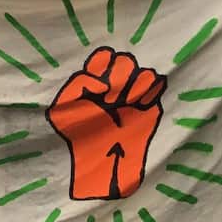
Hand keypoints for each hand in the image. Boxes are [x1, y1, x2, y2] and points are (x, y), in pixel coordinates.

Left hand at [47, 47, 166, 200]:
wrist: (101, 165)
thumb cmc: (77, 137)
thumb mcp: (64, 108)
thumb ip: (80, 87)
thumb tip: (103, 84)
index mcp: (92, 81)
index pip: (104, 56)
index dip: (104, 67)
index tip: (101, 89)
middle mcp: (114, 84)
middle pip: (125, 60)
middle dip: (120, 77)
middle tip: (113, 101)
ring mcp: (133, 94)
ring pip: (143, 72)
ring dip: (135, 86)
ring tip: (126, 105)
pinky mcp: (150, 106)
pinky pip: (157, 85)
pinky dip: (151, 93)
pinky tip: (141, 106)